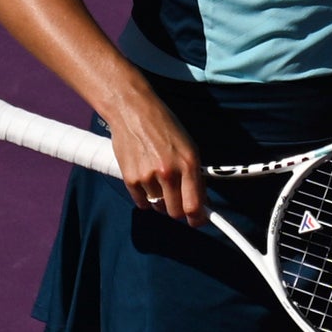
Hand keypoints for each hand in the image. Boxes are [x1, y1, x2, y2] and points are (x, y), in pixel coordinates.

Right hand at [105, 93, 206, 225]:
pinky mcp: (130, 179)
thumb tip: (202, 203)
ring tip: (159, 181)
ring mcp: (147, 177)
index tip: (198, 221)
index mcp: (188, 163)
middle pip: (175, 212)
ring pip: (158, 208)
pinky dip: (145, 198)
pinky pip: (141, 203)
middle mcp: (169, 172)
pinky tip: (146, 180)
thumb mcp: (189, 147)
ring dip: (161, 201)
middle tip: (178, 198)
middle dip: (179, 209)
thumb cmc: (164, 127)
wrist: (133, 111)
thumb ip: (195, 175)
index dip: (198, 219)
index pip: (194, 205)